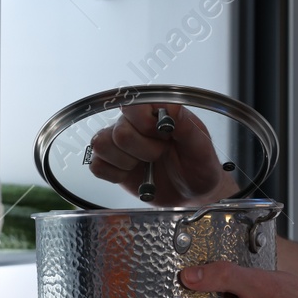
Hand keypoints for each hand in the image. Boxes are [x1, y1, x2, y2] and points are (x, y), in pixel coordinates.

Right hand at [86, 103, 239, 207]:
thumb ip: (187, 128)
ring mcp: (119, 144)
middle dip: (143, 150)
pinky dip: (114, 174)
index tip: (164, 137)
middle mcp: (133, 123)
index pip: (133, 105)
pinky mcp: (111, 164)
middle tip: (159, 155)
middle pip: (119, 131)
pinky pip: (96, 165)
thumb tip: (172, 109)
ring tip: (144, 165)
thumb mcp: (201, 148)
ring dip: (126, 162)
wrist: (193, 192)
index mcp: (156, 111)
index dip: (146, 124)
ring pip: (101, 144)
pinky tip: (131, 174)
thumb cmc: (198, 166)